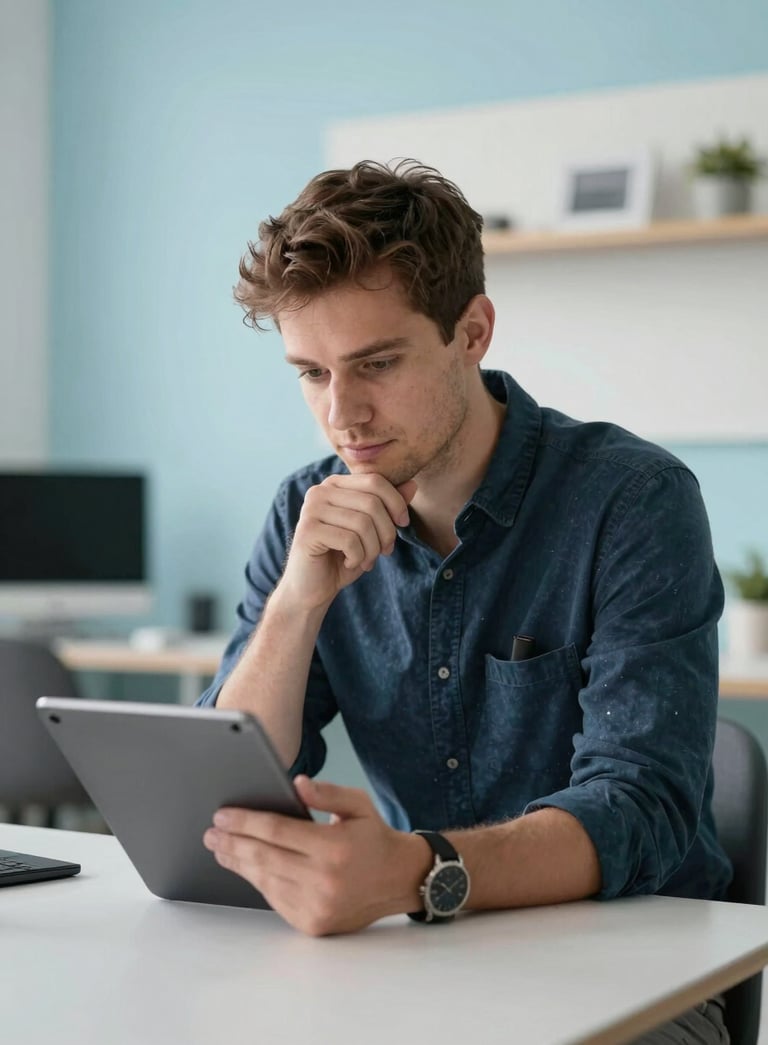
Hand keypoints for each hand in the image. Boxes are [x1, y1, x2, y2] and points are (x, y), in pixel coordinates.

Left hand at [203, 776, 429, 935]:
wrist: (399, 880)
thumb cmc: (374, 837)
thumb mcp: (358, 805)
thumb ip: (327, 792)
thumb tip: (296, 782)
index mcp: (333, 847)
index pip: (276, 831)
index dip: (245, 822)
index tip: (222, 815)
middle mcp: (323, 880)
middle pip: (263, 857)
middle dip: (232, 843)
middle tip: (211, 833)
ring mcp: (317, 906)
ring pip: (265, 880)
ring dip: (238, 863)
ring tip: (221, 849)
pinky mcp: (312, 923)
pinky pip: (275, 899)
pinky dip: (257, 881)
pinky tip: (246, 867)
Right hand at [278, 474, 416, 610]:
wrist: (312, 589)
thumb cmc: (343, 557)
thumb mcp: (372, 530)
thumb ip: (388, 506)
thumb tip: (412, 484)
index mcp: (335, 484)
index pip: (375, 481)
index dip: (396, 503)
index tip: (403, 525)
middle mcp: (320, 491)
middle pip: (372, 502)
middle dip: (386, 532)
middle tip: (384, 551)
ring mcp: (311, 509)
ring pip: (362, 523)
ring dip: (372, 549)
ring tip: (366, 561)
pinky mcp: (307, 531)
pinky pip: (349, 540)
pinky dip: (358, 557)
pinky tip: (350, 564)